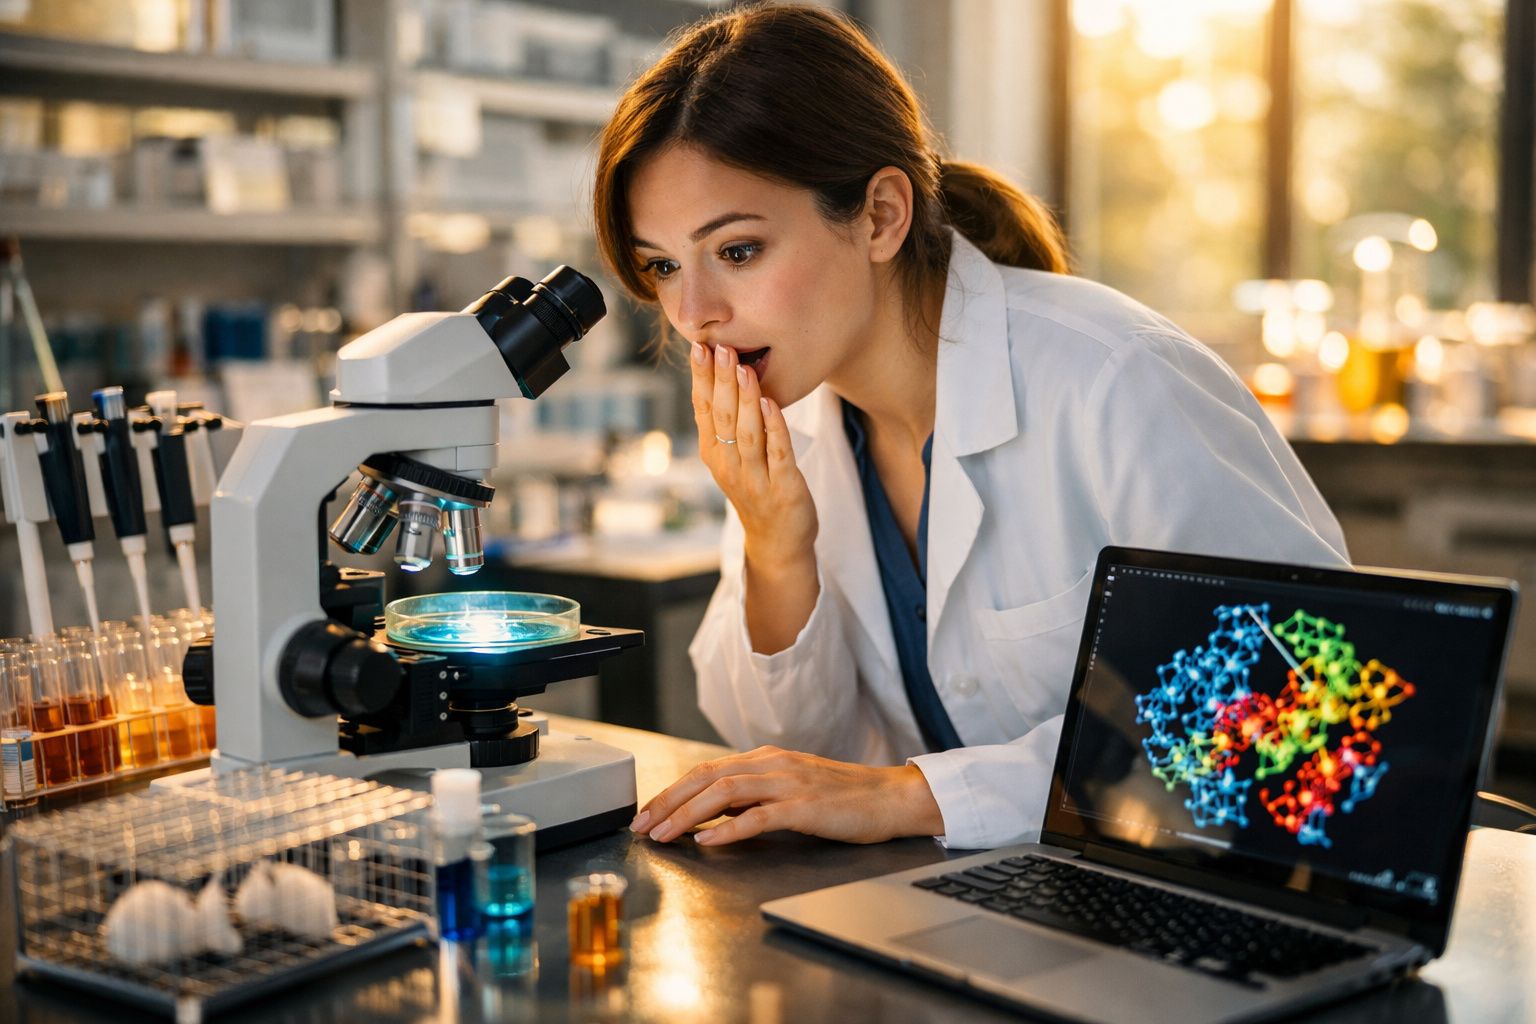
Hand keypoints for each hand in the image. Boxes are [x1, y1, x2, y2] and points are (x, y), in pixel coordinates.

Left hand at [629, 745, 945, 846]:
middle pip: (705, 777)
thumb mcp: (791, 788)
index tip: (646, 812)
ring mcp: (788, 783)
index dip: (671, 791)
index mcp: (766, 759)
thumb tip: (713, 811)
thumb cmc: (844, 797)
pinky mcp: (804, 807)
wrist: (891, 798)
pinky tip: (707, 841)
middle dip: (666, 801)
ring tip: (663, 834)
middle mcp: (772, 764)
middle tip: (640, 825)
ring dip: (686, 814)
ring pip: (723, 793)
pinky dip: (727, 829)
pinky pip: (757, 816)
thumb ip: (755, 794)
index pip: (706, 770)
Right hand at [690, 342, 816, 567]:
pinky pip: (777, 453)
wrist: (778, 542)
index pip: (703, 409)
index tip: (698, 347)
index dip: (701, 378)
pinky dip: (774, 428)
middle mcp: (728, 466)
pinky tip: (772, 403)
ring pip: (747, 433)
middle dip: (721, 380)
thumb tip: (720, 377)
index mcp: (713, 454)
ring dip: (746, 399)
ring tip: (744, 367)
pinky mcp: (783, 488)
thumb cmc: (757, 491)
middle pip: (722, 417)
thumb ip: (726, 425)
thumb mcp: (732, 459)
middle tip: (721, 347)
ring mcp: (755, 478)